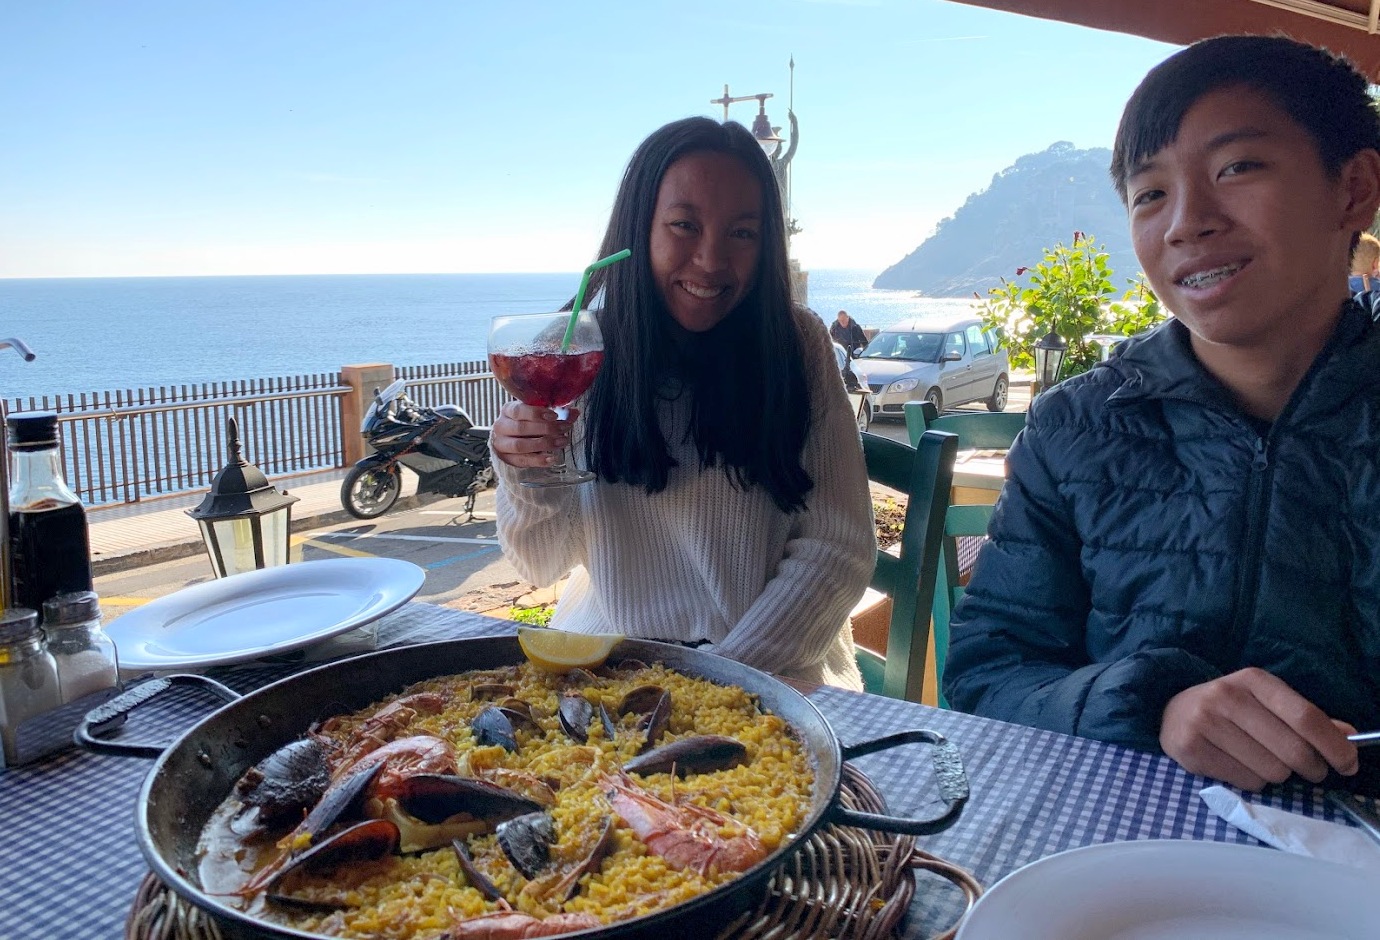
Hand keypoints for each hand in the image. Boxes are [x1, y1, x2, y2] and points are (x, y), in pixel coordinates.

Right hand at [490, 401, 575, 468]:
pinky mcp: (506, 459)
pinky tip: (552, 458)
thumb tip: (574, 412)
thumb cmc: (527, 424)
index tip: (555, 415)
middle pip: (521, 428)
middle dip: (546, 429)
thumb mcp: (539, 415)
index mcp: (508, 410)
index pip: (518, 410)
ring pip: (520, 445)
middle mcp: (501, 426)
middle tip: (564, 428)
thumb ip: (557, 414)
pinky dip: (539, 460)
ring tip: (561, 442)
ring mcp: (501, 444)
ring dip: (544, 444)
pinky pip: (522, 461)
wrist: (512, 441)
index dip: (536, 413)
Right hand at [1159, 667, 1359, 790]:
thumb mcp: (1266, 702)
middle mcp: (1226, 697)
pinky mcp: (1191, 749)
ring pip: (1271, 772)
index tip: (1349, 764)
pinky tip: (1238, 764)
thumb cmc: (1230, 708)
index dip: (1334, 746)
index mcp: (1253, 680)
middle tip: (1308, 769)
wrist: (1170, 709)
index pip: (1305, 717)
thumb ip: (1306, 718)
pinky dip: (1251, 781)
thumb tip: (1349, 736)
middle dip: (1310, 768)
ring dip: (1276, 775)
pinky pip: (1246, 782)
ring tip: (1261, 760)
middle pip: (1293, 751)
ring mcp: (1205, 723)